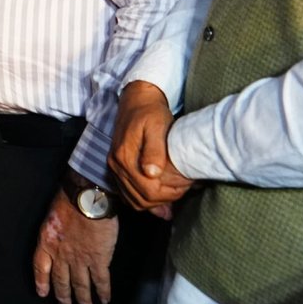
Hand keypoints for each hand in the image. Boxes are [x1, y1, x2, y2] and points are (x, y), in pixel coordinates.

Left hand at [32, 189, 118, 303]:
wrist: (86, 198)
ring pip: (80, 285)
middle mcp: (61, 255)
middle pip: (61, 280)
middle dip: (63, 295)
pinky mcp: (98, 260)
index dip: (41, 281)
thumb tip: (59, 238)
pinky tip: (104, 299)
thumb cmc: (69, 200)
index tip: (42, 292)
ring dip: (83, 298)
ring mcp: (80, 259)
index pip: (40, 267)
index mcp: (47, 242)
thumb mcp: (52, 216)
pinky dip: (103, 292)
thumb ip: (55, 231)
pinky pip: (100, 280)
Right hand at [109, 80, 192, 215]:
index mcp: (124, 156)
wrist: (137, 100)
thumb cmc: (150, 112)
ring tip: (175, 193)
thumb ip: (154, 150)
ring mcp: (115, 168)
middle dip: (166, 199)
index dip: (170, 193)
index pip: (148, 191)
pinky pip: (129, 194)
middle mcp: (116, 165)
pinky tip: (160, 201)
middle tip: (185, 188)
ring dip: (156, 203)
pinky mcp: (118, 167)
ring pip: (135, 200)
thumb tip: (151, 173)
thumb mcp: (157, 126)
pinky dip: (144, 201)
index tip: (187, 184)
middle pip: (141, 199)